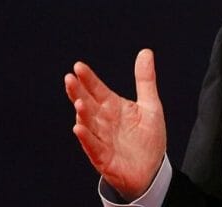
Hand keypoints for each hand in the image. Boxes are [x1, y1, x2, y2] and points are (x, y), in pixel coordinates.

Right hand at [64, 49, 166, 200]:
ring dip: (82, 114)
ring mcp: (101, 139)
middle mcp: (103, 121)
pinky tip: (79, 128)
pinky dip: (86, 138)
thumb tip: (146, 51)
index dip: (88, 79)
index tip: (79, 66)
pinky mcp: (103, 158)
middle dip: (78, 92)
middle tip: (69, 79)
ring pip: (88, 124)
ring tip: (78, 102)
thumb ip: (145, 80)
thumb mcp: (150, 106)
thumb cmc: (148, 137)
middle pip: (88, 104)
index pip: (97, 89)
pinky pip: (93, 147)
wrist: (152, 170)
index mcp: (112, 106)